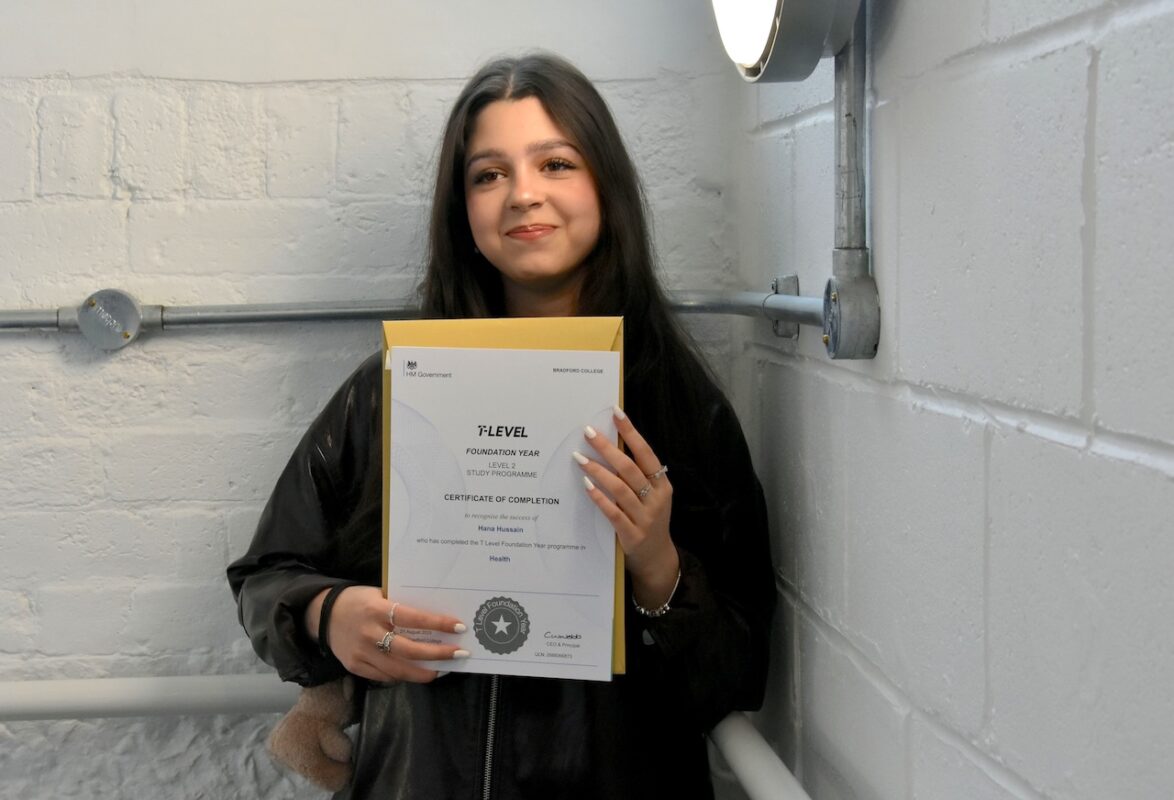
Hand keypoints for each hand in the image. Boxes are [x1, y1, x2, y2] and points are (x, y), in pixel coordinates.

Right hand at [305, 586, 467, 682]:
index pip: (412, 618)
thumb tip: (433, 617)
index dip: (437, 623)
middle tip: (458, 654)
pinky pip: (384, 676)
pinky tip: (415, 672)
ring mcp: (361, 653)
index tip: (458, 627)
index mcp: (376, 609)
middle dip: (437, 654)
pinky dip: (402, 676)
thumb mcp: (378, 595)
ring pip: (398, 669)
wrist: (323, 615)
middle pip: (409, 650)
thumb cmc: (358, 601)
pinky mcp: (355, 666)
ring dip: (423, 672)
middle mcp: (369, 633)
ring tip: (441, 670)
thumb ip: (400, 606)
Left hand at [576, 407, 679, 608]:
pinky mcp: (632, 535)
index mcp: (662, 486)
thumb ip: (637, 476)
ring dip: (598, 471)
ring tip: (579, 458)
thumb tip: (611, 446)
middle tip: (588, 433)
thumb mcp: (652, 497)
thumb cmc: (649, 520)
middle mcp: (656, 500)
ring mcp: (645, 518)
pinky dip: (599, 498)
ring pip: (620, 489)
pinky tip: (586, 485)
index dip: (631, 433)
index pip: (647, 454)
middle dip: (608, 448)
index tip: (616, 413)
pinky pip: (613, 513)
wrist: (657, 558)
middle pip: (630, 468)